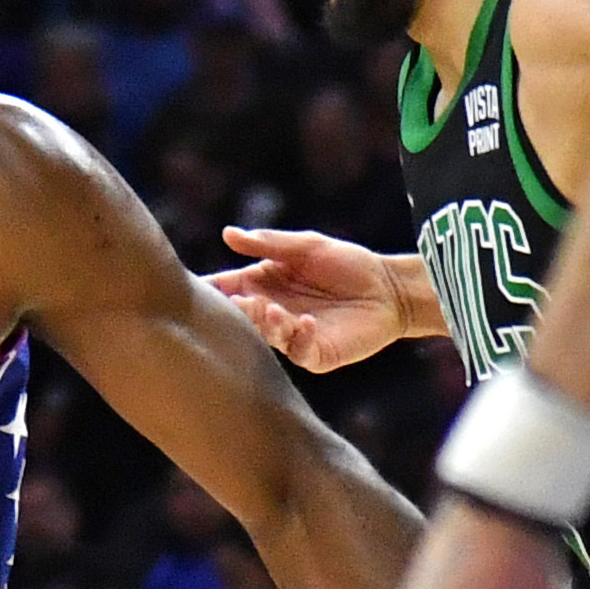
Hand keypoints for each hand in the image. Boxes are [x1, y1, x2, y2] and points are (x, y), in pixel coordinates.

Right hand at [208, 226, 419, 372]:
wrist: (389, 288)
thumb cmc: (347, 263)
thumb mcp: (307, 246)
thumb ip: (268, 243)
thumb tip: (227, 234)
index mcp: (264, 285)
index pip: (229, 289)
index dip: (213, 289)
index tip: (199, 288)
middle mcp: (273, 313)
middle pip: (244, 316)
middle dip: (239, 310)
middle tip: (240, 302)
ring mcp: (293, 336)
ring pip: (268, 336)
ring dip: (267, 324)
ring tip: (272, 309)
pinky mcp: (316, 354)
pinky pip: (300, 351)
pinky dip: (300, 337)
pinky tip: (307, 322)